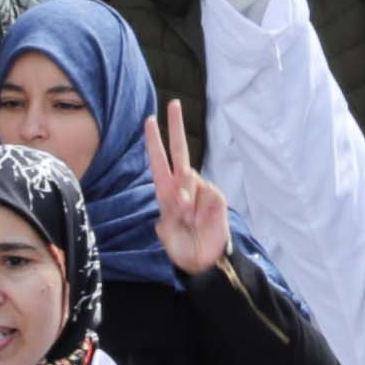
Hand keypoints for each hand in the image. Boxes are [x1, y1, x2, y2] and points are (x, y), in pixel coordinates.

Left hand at [146, 101, 233, 276]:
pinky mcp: (215, 197)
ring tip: (190, 223)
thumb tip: (183, 194)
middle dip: (176, 127)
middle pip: (179, 150)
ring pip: (191, 183)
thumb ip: (171, 213)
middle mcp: (183, 186)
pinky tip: (202, 221)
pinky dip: (201, 209)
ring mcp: (201, 190)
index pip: (158, 162)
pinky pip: (206, 196)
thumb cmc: (182, 247)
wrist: (205, 260)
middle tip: (174, 104)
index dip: (153, 142)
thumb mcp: (167, 234)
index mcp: (166, 192)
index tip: (149, 120)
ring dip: (188, 204)